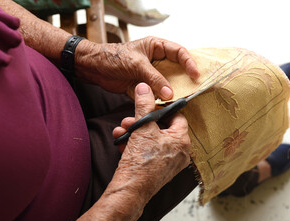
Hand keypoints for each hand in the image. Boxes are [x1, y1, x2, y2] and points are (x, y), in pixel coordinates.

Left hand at [74, 36, 199, 99]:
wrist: (94, 68)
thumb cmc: (113, 57)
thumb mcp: (137, 64)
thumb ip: (154, 78)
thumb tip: (170, 93)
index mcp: (156, 46)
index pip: (178, 52)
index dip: (189, 62)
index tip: (195, 74)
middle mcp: (156, 60)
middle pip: (176, 68)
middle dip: (184, 78)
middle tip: (193, 88)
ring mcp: (150, 73)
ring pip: (167, 82)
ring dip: (173, 90)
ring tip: (181, 98)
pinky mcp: (144, 85)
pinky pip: (157, 92)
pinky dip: (161, 99)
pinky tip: (166, 104)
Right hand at [111, 83, 190, 200]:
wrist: (130, 190)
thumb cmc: (141, 162)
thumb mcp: (143, 128)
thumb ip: (144, 105)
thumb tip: (144, 87)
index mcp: (182, 141)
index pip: (176, 116)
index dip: (161, 108)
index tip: (148, 105)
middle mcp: (180, 152)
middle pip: (161, 128)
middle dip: (141, 122)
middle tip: (128, 120)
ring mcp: (169, 162)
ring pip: (152, 139)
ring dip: (135, 133)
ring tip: (121, 131)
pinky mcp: (158, 169)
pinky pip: (149, 151)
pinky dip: (136, 146)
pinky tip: (121, 143)